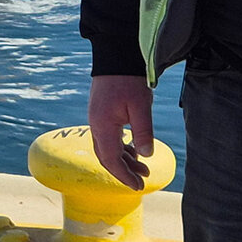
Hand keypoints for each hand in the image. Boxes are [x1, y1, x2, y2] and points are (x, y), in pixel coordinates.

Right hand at [87, 75, 154, 189]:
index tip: (139, 186)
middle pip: (106, 157)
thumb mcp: (140, 106)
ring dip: (124, 159)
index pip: (111, 160)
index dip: (125, 176)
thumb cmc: (128, 80)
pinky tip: (133, 150)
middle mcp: (96, 125)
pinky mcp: (102, 113)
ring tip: (143, 167)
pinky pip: (109, 137)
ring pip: (107, 147)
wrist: (116, 55)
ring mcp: (97, 118)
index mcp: (103, 126)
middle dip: (124, 171)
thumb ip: (143, 132)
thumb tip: (145, 155)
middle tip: (142, 180)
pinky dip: (121, 147)